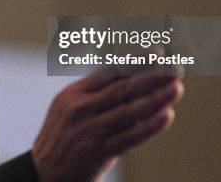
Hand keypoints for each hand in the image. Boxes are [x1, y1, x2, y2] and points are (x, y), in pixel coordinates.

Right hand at [32, 66, 183, 181]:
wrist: (43, 172)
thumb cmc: (62, 137)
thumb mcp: (69, 107)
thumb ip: (96, 93)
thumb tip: (131, 76)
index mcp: (74, 94)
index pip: (109, 72)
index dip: (135, 61)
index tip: (158, 51)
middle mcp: (80, 109)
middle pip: (122, 89)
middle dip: (151, 76)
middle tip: (175, 67)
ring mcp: (88, 130)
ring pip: (128, 111)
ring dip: (156, 98)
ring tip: (177, 87)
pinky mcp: (96, 152)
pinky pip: (128, 137)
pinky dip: (149, 126)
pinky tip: (167, 115)